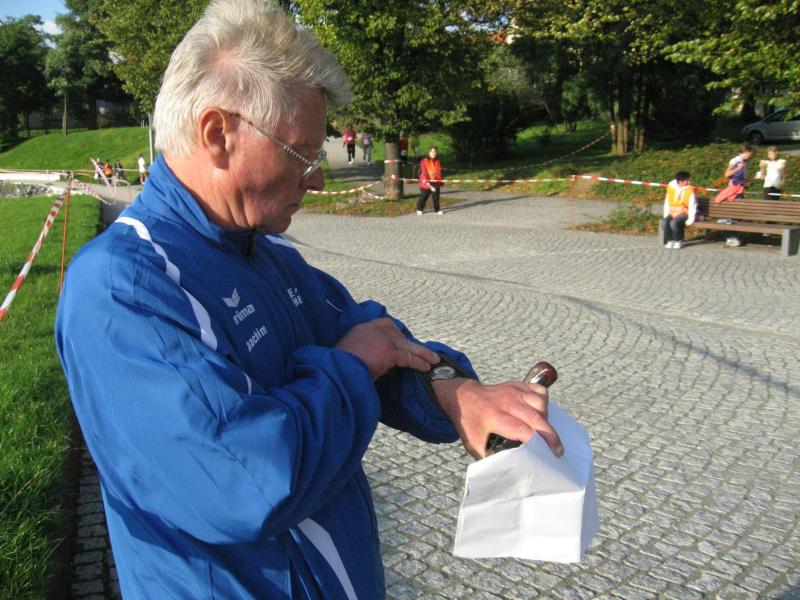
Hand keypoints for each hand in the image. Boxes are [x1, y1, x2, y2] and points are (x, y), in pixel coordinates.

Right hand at [336, 318, 438, 379]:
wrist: (336, 370)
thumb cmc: (339, 367)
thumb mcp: (350, 354)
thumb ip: (364, 353)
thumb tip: (380, 365)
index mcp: (362, 329)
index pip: (384, 324)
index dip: (395, 334)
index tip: (402, 341)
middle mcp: (373, 329)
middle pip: (398, 333)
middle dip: (410, 343)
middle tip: (420, 352)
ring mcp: (382, 339)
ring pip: (406, 345)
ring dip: (421, 353)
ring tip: (433, 360)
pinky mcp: (389, 351)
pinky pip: (408, 357)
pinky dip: (418, 363)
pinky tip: (425, 368)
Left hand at [433, 379, 563, 459]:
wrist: (463, 396)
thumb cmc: (469, 422)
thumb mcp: (473, 444)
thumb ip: (489, 459)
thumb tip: (506, 473)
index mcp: (493, 416)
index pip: (522, 429)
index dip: (537, 442)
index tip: (547, 455)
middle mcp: (506, 402)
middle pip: (536, 416)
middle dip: (550, 435)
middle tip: (558, 451)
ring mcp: (513, 391)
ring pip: (540, 402)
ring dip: (547, 419)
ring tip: (544, 432)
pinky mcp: (518, 385)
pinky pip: (540, 391)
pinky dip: (545, 403)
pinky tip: (541, 414)